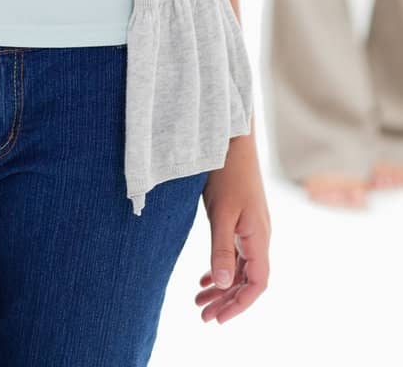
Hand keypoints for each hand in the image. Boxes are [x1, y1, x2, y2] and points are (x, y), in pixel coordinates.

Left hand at [195, 138, 270, 323]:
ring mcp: (251, 228)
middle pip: (247, 280)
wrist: (231, 139)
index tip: (217, 319)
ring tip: (199, 302)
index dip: (239, 305)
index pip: (257, 284)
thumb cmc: (227, 173)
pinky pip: (235, 254)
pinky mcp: (241, 220)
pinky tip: (205, 279)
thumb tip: (223, 286)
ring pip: (240, 268)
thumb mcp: (221, 213)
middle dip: (226, 301)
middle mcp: (259, 237)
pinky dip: (221, 269)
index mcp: (259, 238)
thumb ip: (221, 249)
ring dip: (222, 287)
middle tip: (203, 317)